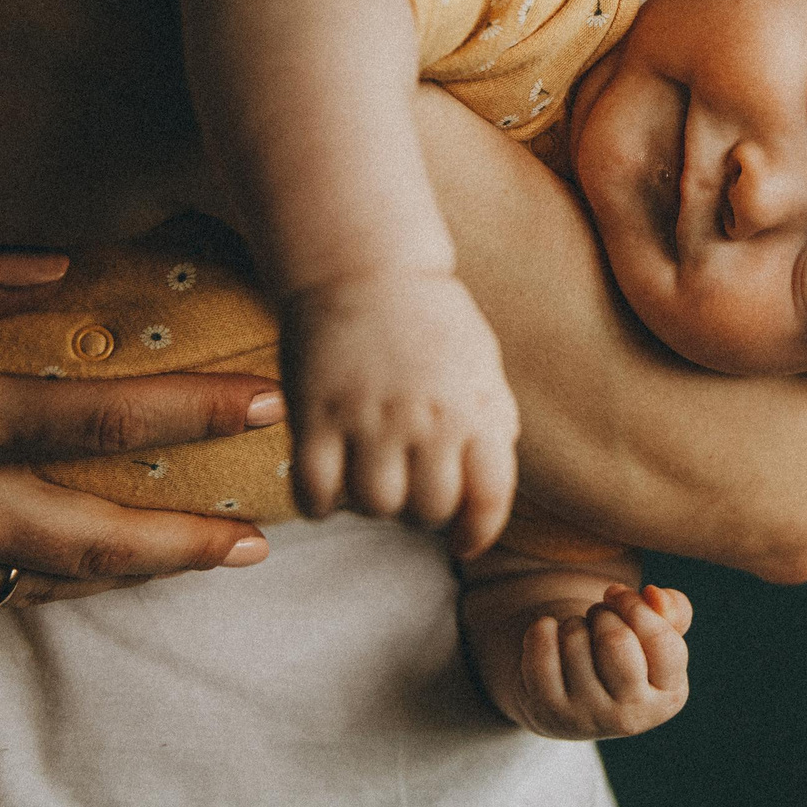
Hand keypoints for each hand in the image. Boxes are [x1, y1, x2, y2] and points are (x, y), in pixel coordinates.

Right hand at [0, 231, 277, 618]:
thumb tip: (51, 265)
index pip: (89, 417)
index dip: (187, 409)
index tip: (266, 398)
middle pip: (96, 533)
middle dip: (192, 534)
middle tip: (275, 525)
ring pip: (51, 576)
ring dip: (140, 568)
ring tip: (216, 554)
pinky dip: (57, 581)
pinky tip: (100, 568)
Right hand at [279, 270, 518, 553]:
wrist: (363, 266)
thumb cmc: (429, 318)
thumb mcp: (483, 367)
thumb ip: (491, 426)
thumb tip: (487, 489)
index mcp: (474, 407)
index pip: (489, 497)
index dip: (478, 531)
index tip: (464, 541)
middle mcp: (426, 418)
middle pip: (429, 511)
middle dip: (422, 513)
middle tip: (409, 486)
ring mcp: (368, 418)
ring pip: (375, 508)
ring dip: (372, 505)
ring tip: (369, 474)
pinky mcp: (315, 416)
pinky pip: (315, 493)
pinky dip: (320, 502)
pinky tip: (328, 481)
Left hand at [506, 583, 692, 740]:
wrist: (573, 701)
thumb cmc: (624, 656)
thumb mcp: (654, 636)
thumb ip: (671, 608)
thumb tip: (654, 595)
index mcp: (669, 696)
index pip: (660, 639)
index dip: (635, 605)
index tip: (619, 595)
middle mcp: (632, 717)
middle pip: (615, 639)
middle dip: (602, 614)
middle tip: (598, 619)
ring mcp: (587, 718)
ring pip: (575, 639)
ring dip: (574, 623)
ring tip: (578, 636)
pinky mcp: (548, 713)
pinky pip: (540, 655)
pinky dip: (541, 630)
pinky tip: (548, 634)